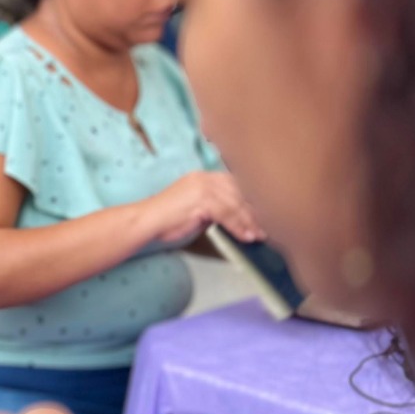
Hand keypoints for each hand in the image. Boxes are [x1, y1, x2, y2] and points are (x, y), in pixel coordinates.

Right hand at [141, 171, 261, 245]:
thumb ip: (217, 208)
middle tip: (270, 227)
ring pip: (236, 203)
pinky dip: (238, 226)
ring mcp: (202, 187)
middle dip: (257, 212)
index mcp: (204, 177)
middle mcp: (205, 178)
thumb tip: (240, 218)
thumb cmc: (167, 220)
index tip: (267, 215)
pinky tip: (245, 236)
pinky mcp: (200, 200)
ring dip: (251, 221)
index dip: (253, 201)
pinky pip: (227, 214)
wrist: (145, 221)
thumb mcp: (197, 210)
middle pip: (240, 193)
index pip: (237, 185)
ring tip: (261, 235)